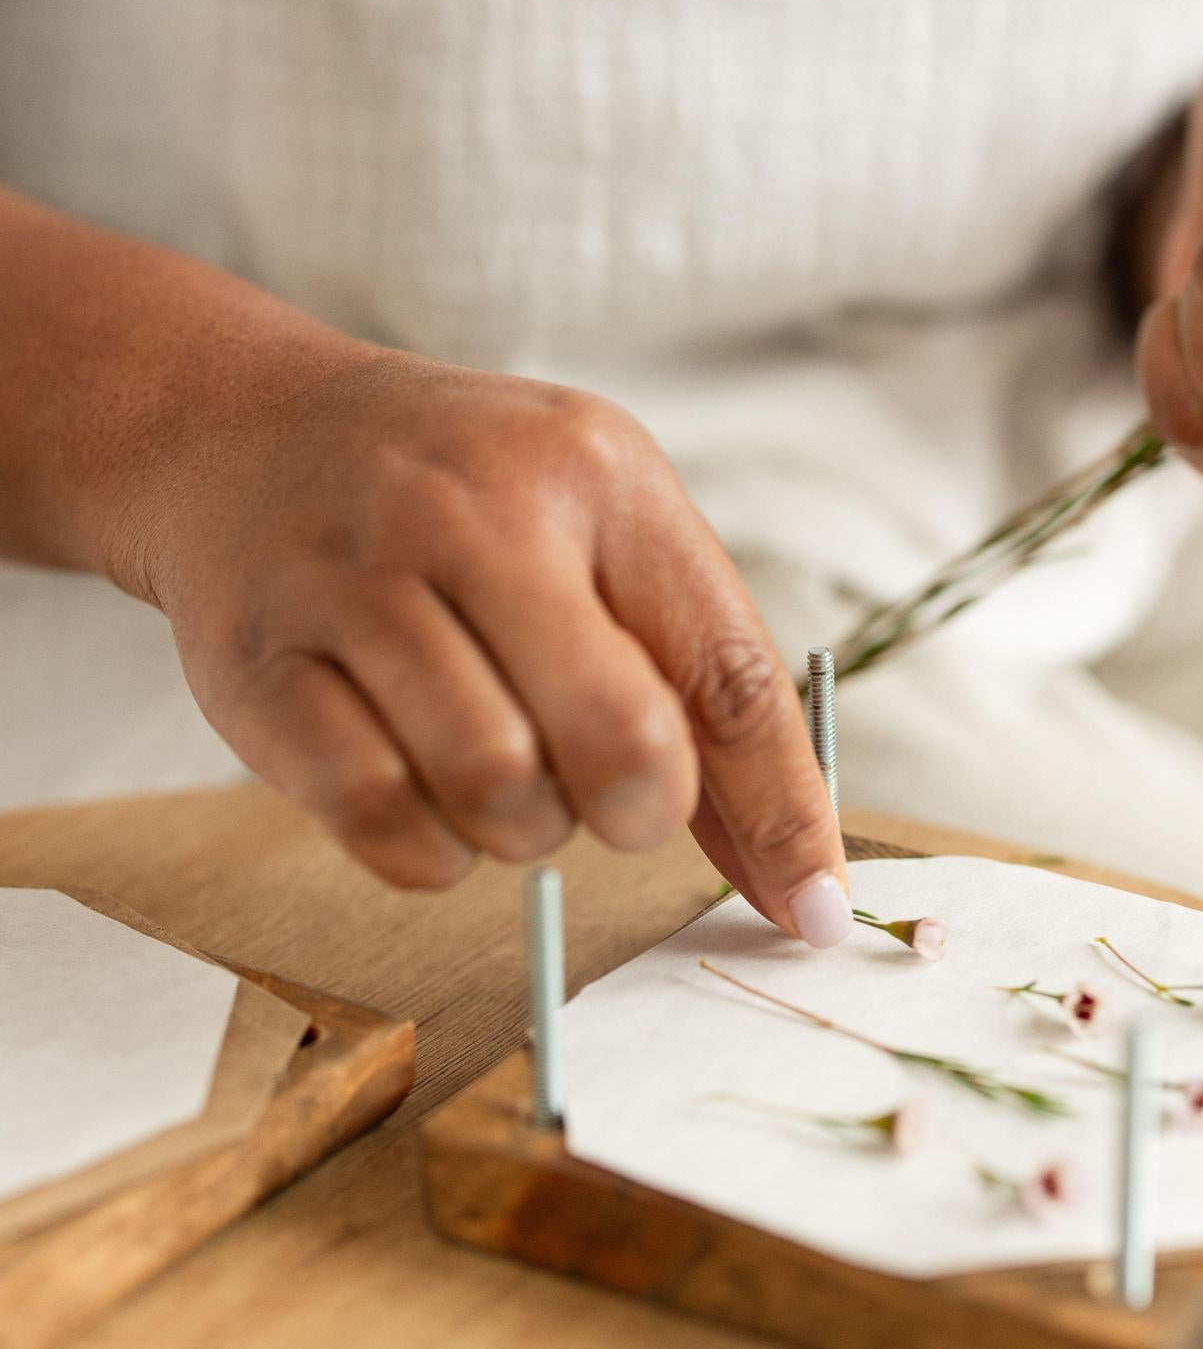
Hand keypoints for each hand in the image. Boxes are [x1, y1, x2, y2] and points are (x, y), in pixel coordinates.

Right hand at [141, 343, 849, 934]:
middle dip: (635, 811)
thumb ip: (694, 682)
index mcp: (593, 474)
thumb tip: (797, 875)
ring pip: (498, 790)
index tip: (814, 914)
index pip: (726, 670)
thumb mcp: (595, 525)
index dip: (784, 810)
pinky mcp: (261, 668)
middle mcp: (475, 513)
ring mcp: (356, 585)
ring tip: (502, 767)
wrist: (242, 433)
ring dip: (523, 827)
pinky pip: (379, 818)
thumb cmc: (460, 500)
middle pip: (621, 743)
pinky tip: (423, 788)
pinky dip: (427, 848)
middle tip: (605, 794)